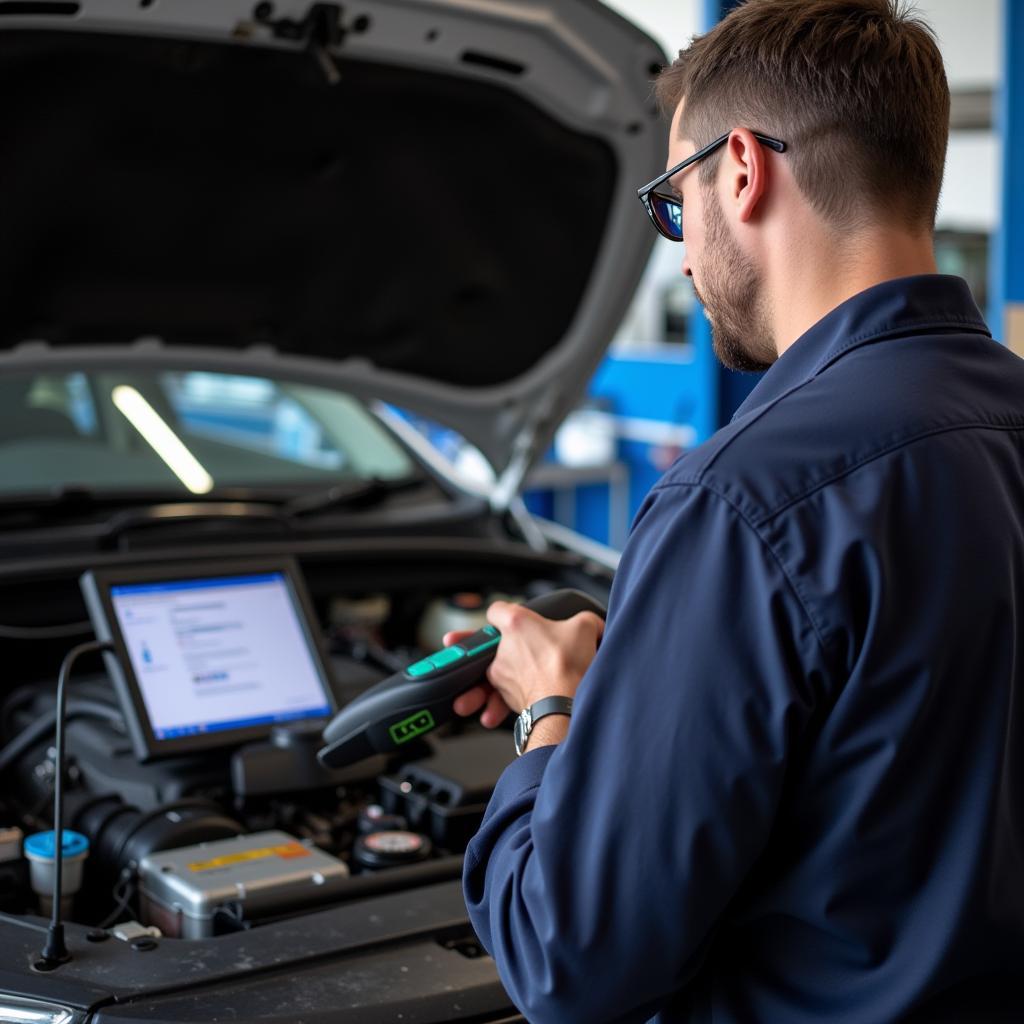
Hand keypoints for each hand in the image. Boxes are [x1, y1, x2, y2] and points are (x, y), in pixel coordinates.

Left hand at [447, 602, 603, 730]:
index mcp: (518, 623)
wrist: (565, 705)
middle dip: (468, 647)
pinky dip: (494, 705)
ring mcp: (501, 673)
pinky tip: (491, 715)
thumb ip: (584, 622)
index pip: (498, 610)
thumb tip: (593, 626)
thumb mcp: (585, 628)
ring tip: (467, 694)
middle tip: (453, 643)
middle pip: (481, 644)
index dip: (502, 612)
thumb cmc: (571, 666)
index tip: (506, 617)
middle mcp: (503, 647)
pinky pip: (495, 698)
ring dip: (478, 685)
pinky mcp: (505, 695)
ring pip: (485, 675)